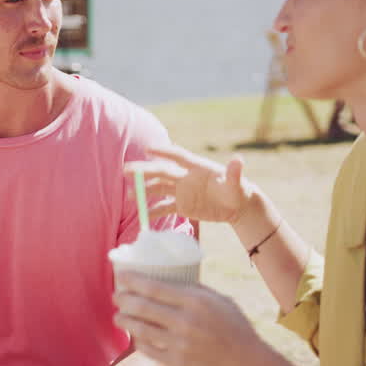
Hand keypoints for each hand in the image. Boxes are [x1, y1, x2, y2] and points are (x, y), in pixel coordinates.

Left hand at [112, 272, 263, 365]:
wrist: (248, 364)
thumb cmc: (235, 327)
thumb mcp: (219, 300)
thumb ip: (194, 290)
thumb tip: (169, 279)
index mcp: (195, 301)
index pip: (153, 287)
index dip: (132, 280)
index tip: (120, 276)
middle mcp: (185, 321)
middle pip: (141, 306)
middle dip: (123, 299)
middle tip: (116, 296)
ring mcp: (179, 344)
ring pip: (140, 329)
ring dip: (124, 320)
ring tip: (119, 316)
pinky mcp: (176, 363)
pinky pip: (148, 349)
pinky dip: (138, 340)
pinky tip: (136, 335)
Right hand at [127, 144, 254, 223]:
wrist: (236, 206)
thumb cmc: (237, 191)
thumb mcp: (237, 184)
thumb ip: (234, 173)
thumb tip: (238, 160)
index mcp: (197, 167)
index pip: (178, 156)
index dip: (164, 152)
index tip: (148, 149)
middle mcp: (185, 177)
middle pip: (162, 172)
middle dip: (145, 171)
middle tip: (127, 170)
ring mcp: (182, 191)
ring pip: (159, 189)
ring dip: (144, 191)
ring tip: (130, 196)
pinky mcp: (182, 206)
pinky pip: (164, 208)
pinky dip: (153, 212)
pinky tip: (143, 216)